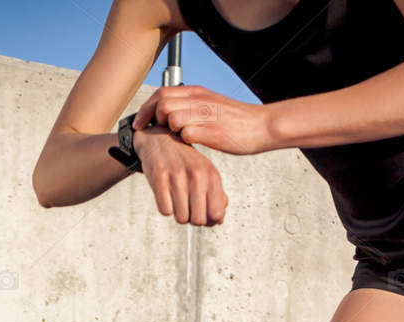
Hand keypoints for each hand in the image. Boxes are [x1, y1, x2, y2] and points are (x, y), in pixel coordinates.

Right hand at [133, 127, 228, 225]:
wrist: (161, 140)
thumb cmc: (187, 163)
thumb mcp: (207, 174)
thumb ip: (218, 197)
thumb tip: (219, 221)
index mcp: (212, 175)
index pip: (216, 214)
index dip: (208, 220)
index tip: (201, 212)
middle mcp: (197, 175)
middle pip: (198, 220)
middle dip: (192, 219)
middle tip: (187, 207)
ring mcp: (177, 176)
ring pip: (181, 218)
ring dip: (177, 214)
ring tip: (176, 201)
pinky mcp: (159, 178)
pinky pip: (165, 211)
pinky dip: (165, 208)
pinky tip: (166, 196)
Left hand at [135, 85, 274, 155]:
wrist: (263, 126)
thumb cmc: (238, 120)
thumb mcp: (212, 105)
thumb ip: (192, 107)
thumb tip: (172, 114)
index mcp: (198, 93)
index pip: (162, 93)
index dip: (146, 109)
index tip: (140, 123)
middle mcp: (200, 101)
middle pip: (162, 103)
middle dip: (153, 120)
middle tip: (155, 133)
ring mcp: (206, 116)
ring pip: (171, 117)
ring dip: (168, 131)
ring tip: (174, 140)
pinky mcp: (213, 132)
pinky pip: (186, 134)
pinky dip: (182, 141)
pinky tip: (187, 147)